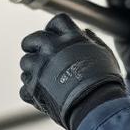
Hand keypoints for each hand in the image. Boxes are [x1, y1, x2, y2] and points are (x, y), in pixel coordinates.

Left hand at [19, 14, 125, 129]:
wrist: (98, 107)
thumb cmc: (105, 81)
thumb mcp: (105, 54)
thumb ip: (93, 40)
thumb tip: (85, 32)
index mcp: (70, 38)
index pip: (55, 22)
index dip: (54, 29)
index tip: (55, 37)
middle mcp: (51, 49)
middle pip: (31, 40)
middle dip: (33, 46)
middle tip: (41, 56)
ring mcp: (39, 69)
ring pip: (25, 63)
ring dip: (33, 70)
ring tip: (47, 80)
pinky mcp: (33, 89)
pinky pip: (24, 87)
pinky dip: (32, 91)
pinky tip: (44, 94)